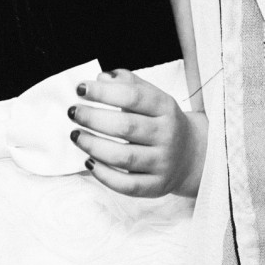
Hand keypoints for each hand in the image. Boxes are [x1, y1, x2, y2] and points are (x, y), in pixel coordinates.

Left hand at [68, 68, 207, 197]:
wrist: (192, 155)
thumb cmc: (160, 120)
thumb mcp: (151, 96)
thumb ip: (127, 83)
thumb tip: (101, 78)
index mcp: (165, 107)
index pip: (133, 96)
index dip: (104, 92)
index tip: (80, 88)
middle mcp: (167, 135)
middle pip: (126, 127)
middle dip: (93, 119)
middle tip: (73, 112)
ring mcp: (163, 162)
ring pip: (125, 157)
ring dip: (94, 146)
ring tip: (75, 135)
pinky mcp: (157, 186)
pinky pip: (128, 185)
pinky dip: (105, 175)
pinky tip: (88, 161)